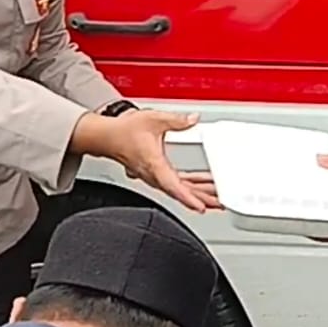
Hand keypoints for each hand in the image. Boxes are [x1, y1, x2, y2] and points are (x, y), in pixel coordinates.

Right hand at [71, 110, 212, 212]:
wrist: (106, 137)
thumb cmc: (123, 132)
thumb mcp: (153, 120)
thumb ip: (176, 120)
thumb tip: (192, 120)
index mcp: (154, 165)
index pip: (173, 186)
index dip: (188, 198)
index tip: (201, 207)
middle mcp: (154, 175)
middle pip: (181, 192)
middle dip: (202, 199)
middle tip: (221, 204)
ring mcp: (155, 177)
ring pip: (179, 190)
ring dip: (197, 194)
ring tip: (216, 198)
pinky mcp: (155, 175)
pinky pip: (175, 185)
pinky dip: (189, 188)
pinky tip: (200, 186)